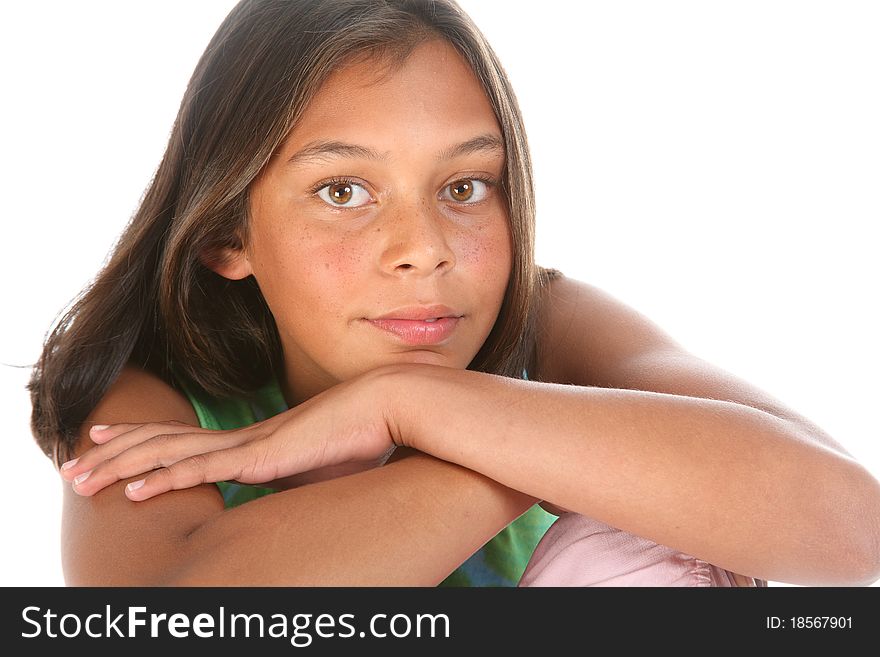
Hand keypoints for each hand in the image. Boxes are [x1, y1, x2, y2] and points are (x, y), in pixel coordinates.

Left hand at [60, 367, 401, 500]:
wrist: (390, 404)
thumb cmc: (364, 437)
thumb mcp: (324, 471)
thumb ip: (296, 485)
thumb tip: (286, 502)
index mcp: (253, 442)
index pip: (185, 442)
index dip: (144, 444)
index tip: (110, 445)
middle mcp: (241, 439)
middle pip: (164, 444)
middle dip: (114, 454)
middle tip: (73, 462)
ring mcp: (248, 445)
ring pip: (168, 455)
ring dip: (120, 467)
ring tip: (79, 476)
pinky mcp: (262, 456)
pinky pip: (202, 469)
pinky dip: (162, 480)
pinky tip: (131, 491)